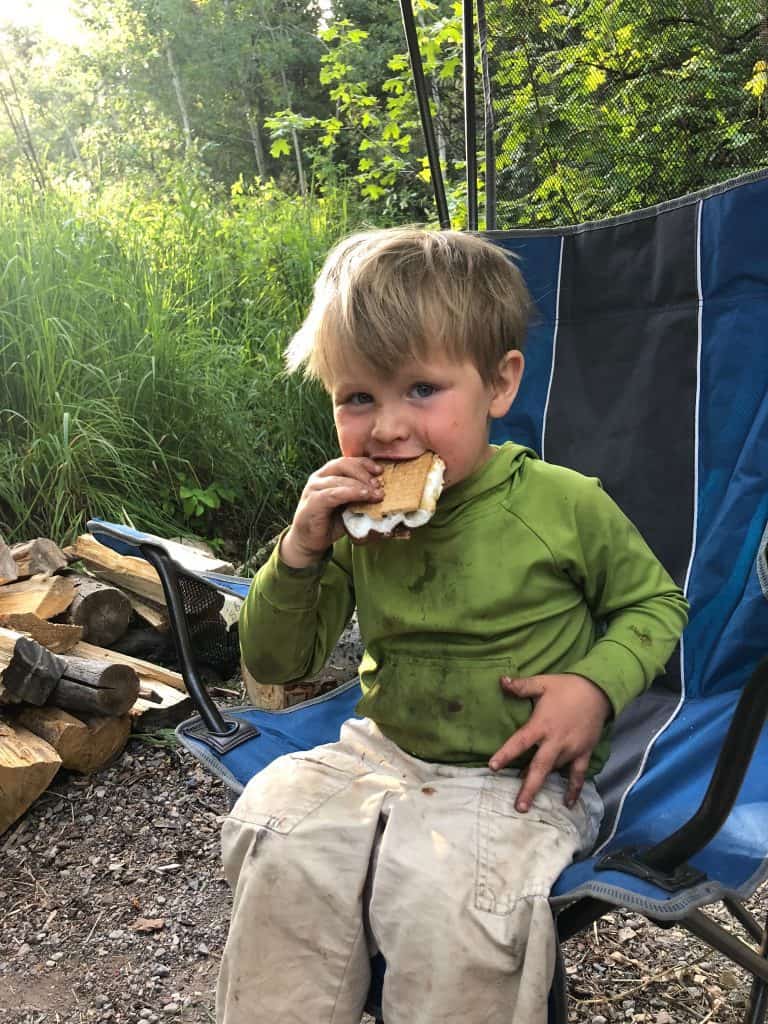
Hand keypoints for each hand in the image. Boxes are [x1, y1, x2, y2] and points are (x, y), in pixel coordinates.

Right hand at [280, 457, 382, 567]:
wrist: (310, 541)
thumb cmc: (331, 522)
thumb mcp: (350, 506)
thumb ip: (361, 496)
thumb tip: (384, 492)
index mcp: (328, 474)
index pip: (347, 461)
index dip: (364, 463)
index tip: (380, 471)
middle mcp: (318, 478)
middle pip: (343, 465)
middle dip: (364, 473)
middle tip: (380, 485)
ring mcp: (313, 489)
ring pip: (339, 479)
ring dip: (360, 485)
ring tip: (376, 493)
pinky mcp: (311, 502)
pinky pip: (332, 494)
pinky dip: (350, 493)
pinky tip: (363, 496)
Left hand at [489, 673, 611, 812]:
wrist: (598, 690)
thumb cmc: (566, 687)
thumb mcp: (542, 683)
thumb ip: (521, 686)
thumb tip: (501, 681)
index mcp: (542, 724)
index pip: (520, 742)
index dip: (506, 754)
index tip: (493, 767)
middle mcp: (556, 741)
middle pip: (540, 768)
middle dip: (529, 788)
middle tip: (519, 807)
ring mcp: (571, 749)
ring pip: (554, 771)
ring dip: (543, 784)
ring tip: (530, 802)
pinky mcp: (584, 752)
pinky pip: (579, 774)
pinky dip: (574, 789)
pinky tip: (568, 804)